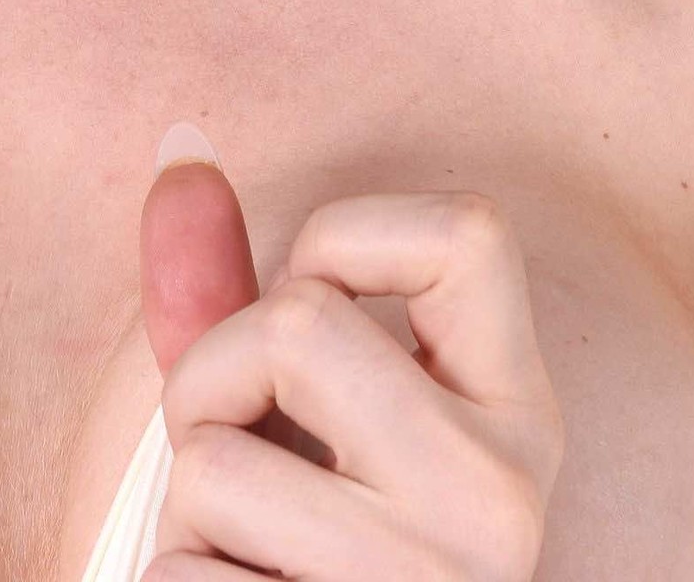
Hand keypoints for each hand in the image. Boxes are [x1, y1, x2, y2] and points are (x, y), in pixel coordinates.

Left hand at [139, 146, 563, 578]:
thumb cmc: (302, 549)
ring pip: (218, 462)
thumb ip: (233, 292)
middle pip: (302, 323)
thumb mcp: (292, 417)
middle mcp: (504, 499)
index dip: (347, 239)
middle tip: (239, 460)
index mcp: (517, 413)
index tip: (315, 312)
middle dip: (212, 380)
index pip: (469, 231)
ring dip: (187, 513)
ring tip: (245, 558)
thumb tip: (176, 154)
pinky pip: (184, 581)